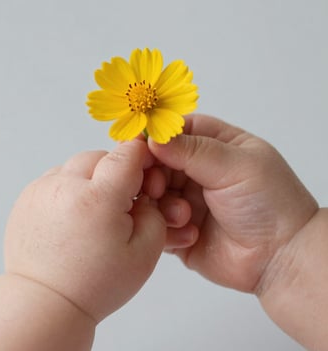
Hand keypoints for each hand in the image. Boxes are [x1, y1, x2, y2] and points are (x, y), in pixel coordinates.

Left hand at [4, 140, 167, 322]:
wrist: (46, 302)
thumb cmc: (96, 284)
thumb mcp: (146, 253)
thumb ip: (155, 212)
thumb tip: (143, 193)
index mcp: (98, 198)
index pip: (127, 154)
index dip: (142, 160)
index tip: (145, 177)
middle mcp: (64, 186)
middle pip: (100, 156)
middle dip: (116, 172)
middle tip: (120, 202)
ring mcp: (41, 190)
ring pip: (77, 165)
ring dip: (92, 179)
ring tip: (95, 212)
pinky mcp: (27, 197)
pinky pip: (57, 178)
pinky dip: (71, 189)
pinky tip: (76, 216)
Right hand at [148, 114, 317, 291]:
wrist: (281, 258)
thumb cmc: (269, 204)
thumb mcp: (235, 166)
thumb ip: (193, 150)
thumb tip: (153, 138)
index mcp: (214, 146)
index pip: (176, 131)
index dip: (156, 137)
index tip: (138, 147)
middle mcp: (197, 171)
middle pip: (158, 161)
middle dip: (152, 173)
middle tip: (156, 186)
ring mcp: (186, 199)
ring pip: (152, 193)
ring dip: (161, 203)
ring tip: (183, 214)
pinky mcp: (178, 229)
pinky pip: (156, 223)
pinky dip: (165, 227)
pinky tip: (190, 234)